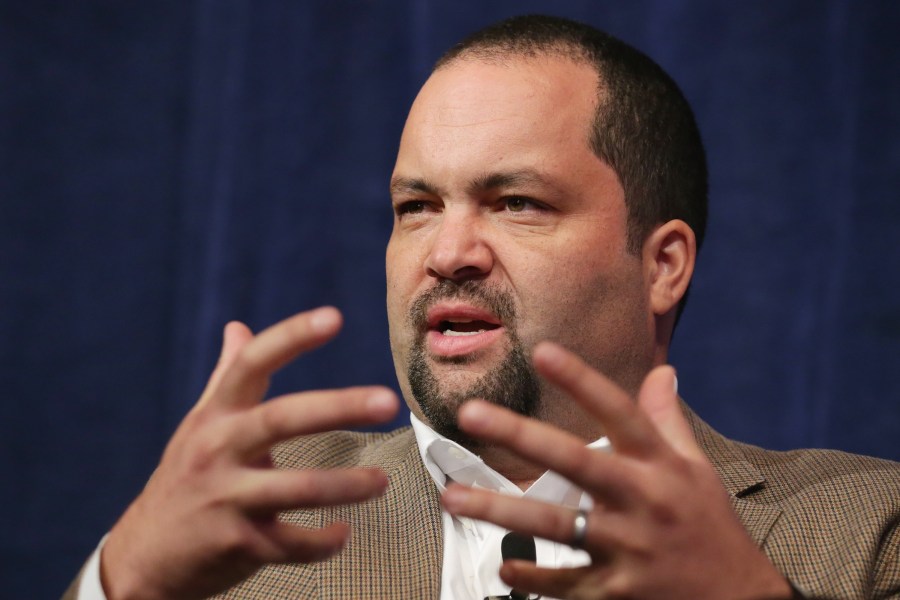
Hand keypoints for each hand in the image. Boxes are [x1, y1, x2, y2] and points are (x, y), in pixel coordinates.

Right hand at [100, 307, 398, 599]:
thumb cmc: (186, 478)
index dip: (292, 337)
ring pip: (298, 488)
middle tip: (388, 400)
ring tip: (381, 481)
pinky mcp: (237, 545)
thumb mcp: (200, 425)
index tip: (335, 317)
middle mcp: (217, 450)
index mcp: (215, 416)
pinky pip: (292, 543)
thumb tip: (238, 328)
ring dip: (347, 485)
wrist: (144, 557)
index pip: (252, 364)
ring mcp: (226, 499)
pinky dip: (324, 542)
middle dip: (339, 407)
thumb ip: (225, 377)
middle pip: (282, 418)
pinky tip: (342, 534)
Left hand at [441, 341, 792, 599]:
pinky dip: (532, 577)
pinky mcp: (618, 592)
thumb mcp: (696, 470)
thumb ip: (668, 421)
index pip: (620, 412)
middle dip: (521, 434)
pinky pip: (564, 584)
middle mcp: (642, 501)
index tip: (542, 351)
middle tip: (471, 412)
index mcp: (660, 467)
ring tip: (453, 497)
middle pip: (576, 461)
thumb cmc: (710, 527)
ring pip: (556, 525)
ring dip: (501, 511)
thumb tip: (662, 371)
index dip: (581, 381)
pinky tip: (504, 568)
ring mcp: (628, 548)